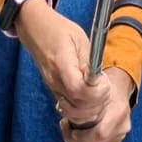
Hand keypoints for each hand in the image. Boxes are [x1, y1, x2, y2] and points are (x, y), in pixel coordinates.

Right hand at [14, 0, 109, 127]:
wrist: (36, 29)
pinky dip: (82, 111)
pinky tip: (90, 99)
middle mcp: (54, 80)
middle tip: (105, 87)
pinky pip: (69, 110)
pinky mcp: (54, 91)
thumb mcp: (79, 37)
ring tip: (99, 93)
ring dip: (90, 109)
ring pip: (73, 113)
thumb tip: (99, 79)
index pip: (77, 88)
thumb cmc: (59, 29)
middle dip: (97, 101)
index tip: (105, 83)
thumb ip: (89, 60)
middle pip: (77, 105)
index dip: (95, 92)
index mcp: (61, 62)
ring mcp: (53, 87)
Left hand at [60, 67, 134, 141]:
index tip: (69, 125)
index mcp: (118, 111)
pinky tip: (78, 133)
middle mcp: (122, 126)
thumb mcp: (93, 87)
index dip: (82, 136)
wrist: (118, 91)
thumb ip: (80, 99)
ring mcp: (120, 134)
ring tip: (68, 130)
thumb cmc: (103, 88)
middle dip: (75, 140)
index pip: (100, 133)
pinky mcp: (117, 140)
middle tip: (64, 127)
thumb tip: (59, 107)